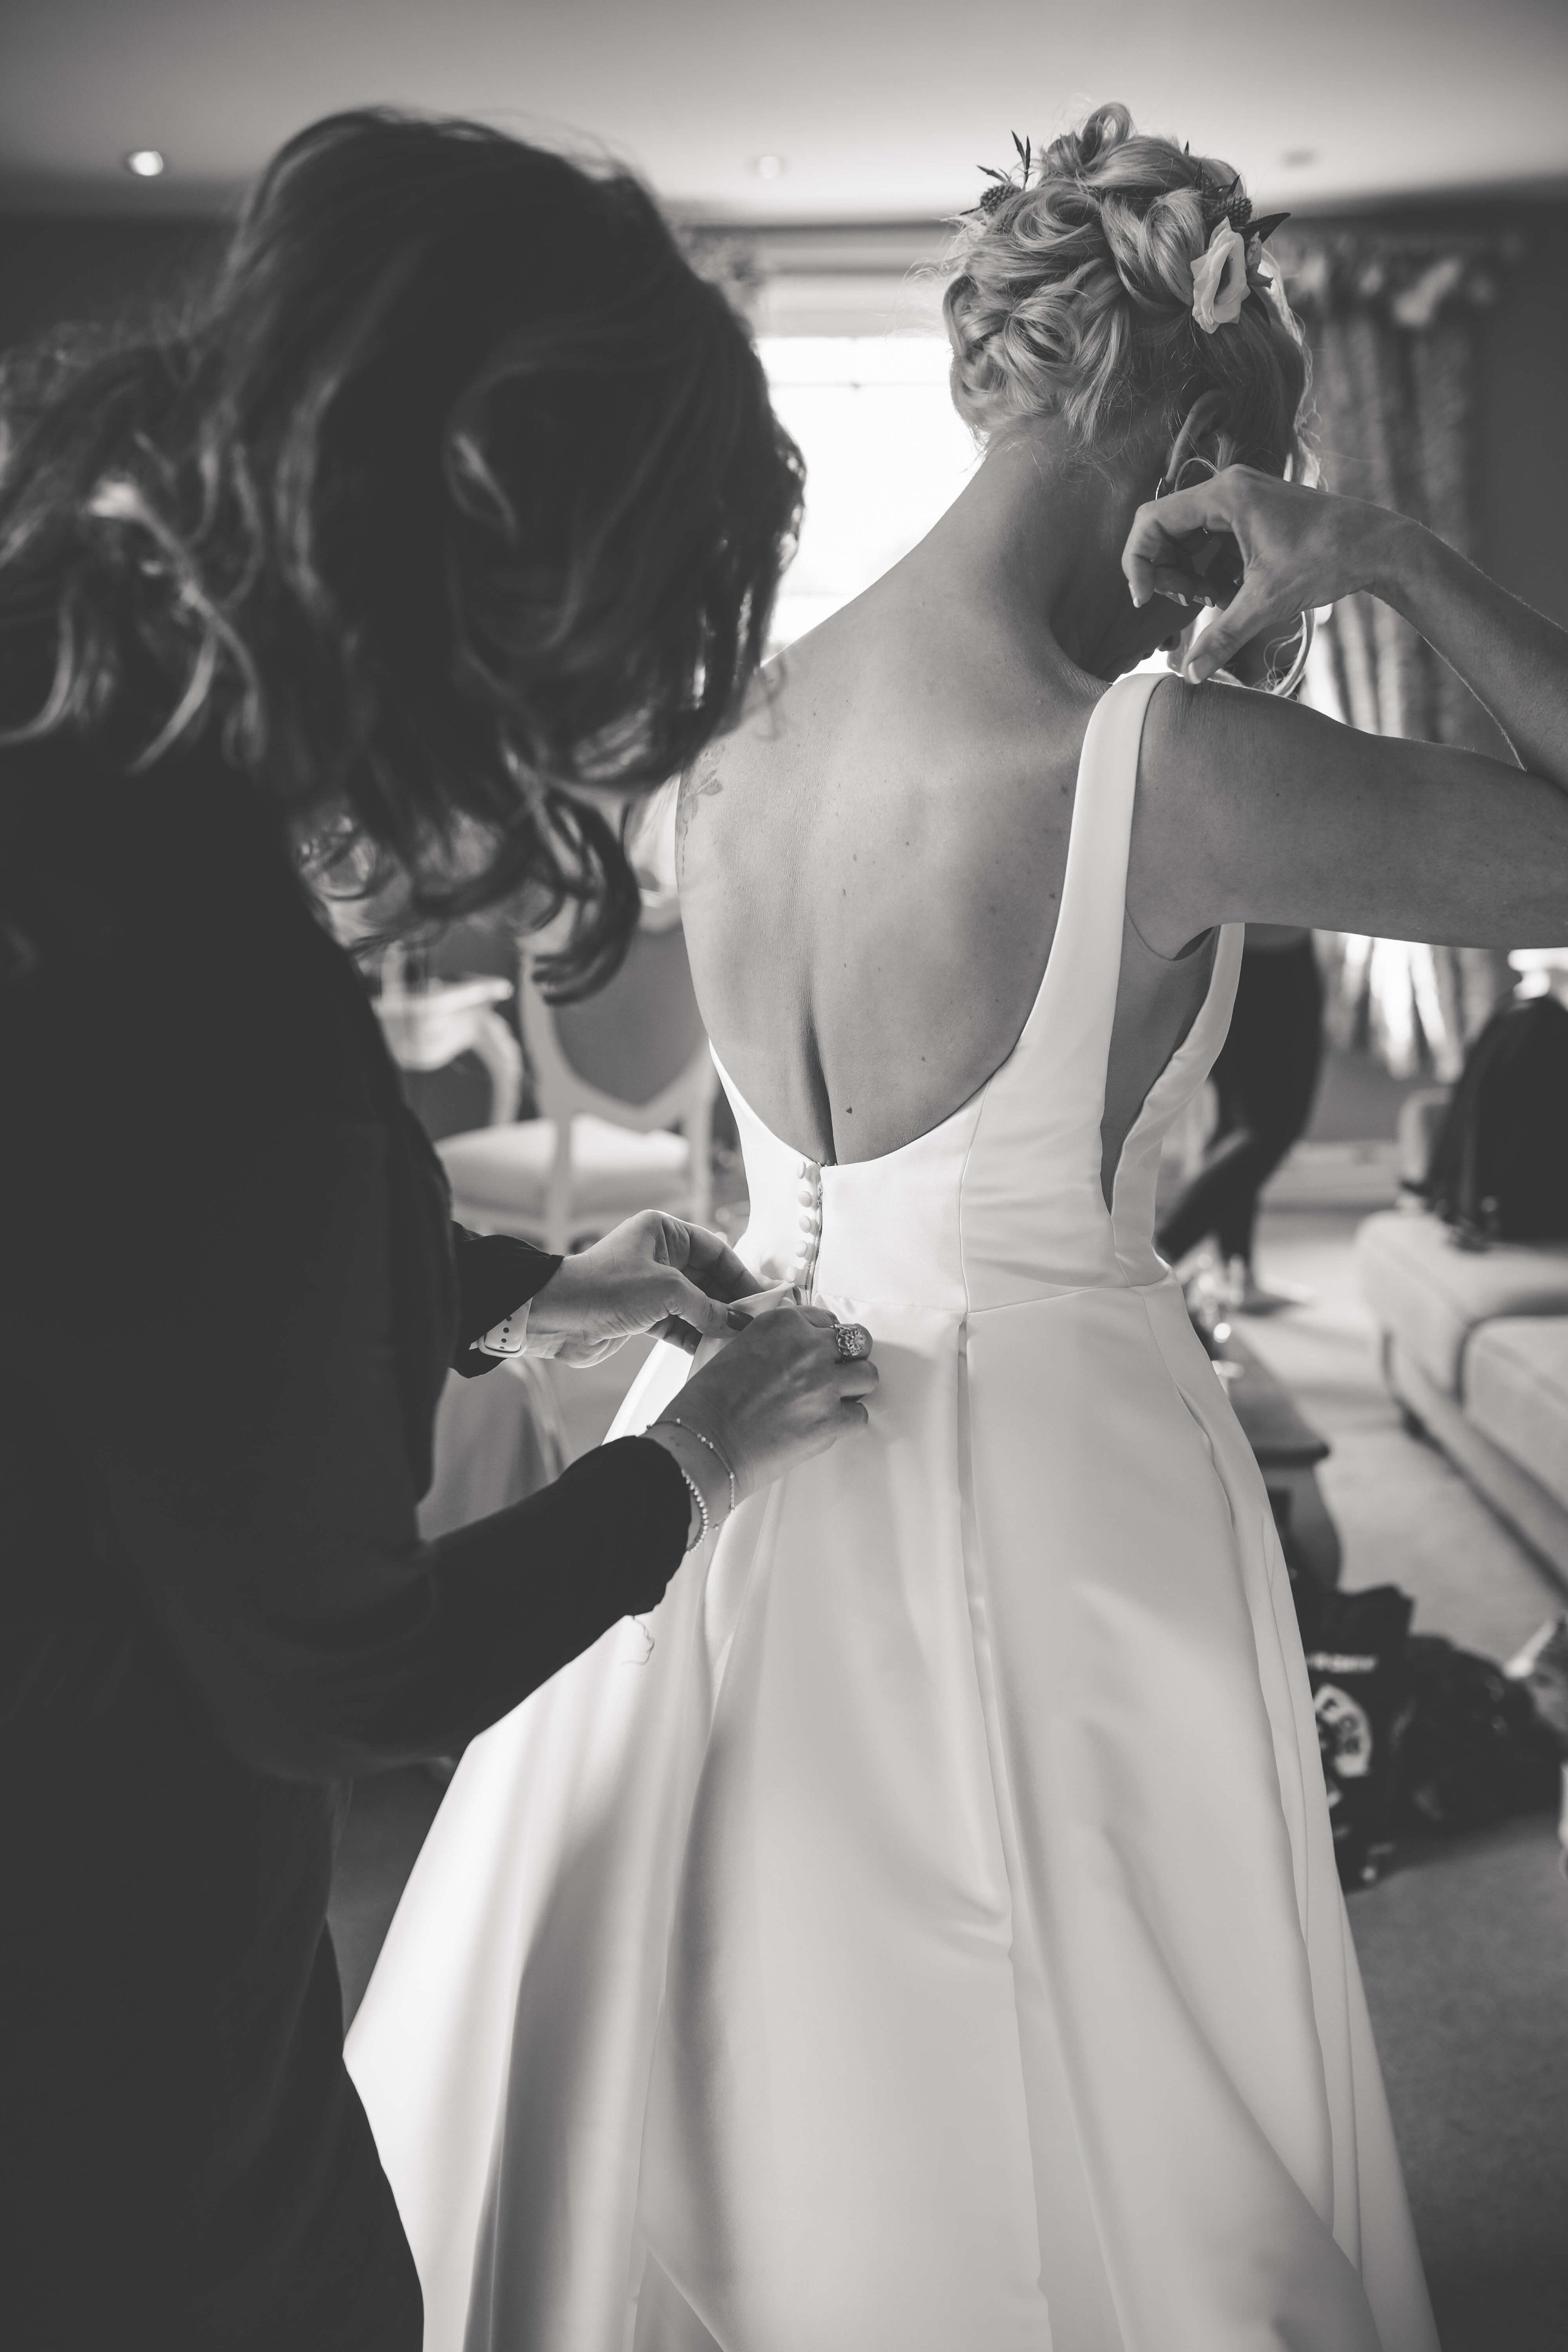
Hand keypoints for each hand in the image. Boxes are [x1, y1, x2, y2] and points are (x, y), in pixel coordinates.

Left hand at [525, 1211, 758, 1367]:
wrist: (555, 1317)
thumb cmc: (604, 1288)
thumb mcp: (666, 1290)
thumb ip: (707, 1307)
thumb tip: (738, 1324)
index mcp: (664, 1232)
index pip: (716, 1251)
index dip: (740, 1275)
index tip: (761, 1299)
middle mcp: (658, 1256)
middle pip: (708, 1279)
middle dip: (730, 1302)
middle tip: (755, 1325)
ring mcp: (650, 1287)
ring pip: (694, 1305)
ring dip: (714, 1323)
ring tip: (739, 1342)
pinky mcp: (641, 1315)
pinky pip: (678, 1325)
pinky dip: (695, 1337)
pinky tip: (714, 1350)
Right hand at [653, 1304, 877, 1506]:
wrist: (704, 1444)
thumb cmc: (709, 1403)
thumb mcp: (739, 1349)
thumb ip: (776, 1344)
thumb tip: (796, 1352)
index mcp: (783, 1324)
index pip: (826, 1320)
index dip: (825, 1340)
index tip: (820, 1352)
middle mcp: (808, 1348)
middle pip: (858, 1342)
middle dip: (850, 1357)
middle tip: (837, 1372)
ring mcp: (824, 1384)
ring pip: (868, 1376)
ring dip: (854, 1388)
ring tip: (834, 1400)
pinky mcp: (831, 1421)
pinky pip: (861, 1415)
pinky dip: (847, 1422)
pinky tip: (827, 1425)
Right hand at [1121, 467, 1410, 685]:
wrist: (1377, 545)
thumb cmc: (1328, 558)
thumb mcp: (1267, 602)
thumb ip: (1222, 636)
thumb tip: (1190, 676)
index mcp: (1225, 495)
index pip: (1151, 519)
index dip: (1138, 561)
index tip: (1144, 598)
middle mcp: (1227, 488)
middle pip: (1166, 529)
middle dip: (1168, 571)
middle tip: (1190, 603)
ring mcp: (1240, 498)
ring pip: (1188, 537)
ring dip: (1191, 573)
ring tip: (1217, 600)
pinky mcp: (1252, 512)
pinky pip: (1212, 540)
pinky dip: (1212, 569)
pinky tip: (1231, 593)